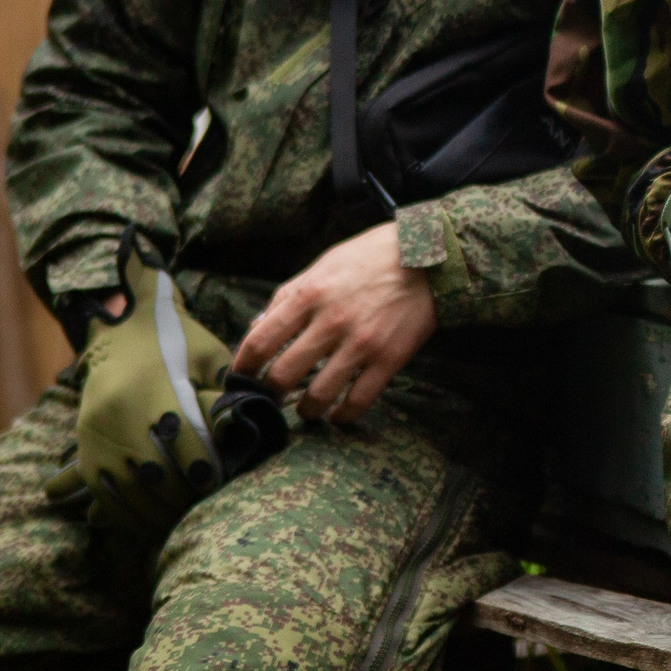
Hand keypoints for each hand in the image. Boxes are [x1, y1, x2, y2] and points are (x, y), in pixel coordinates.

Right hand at [43, 230, 287, 536]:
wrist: (122, 327)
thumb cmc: (178, 340)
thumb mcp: (209, 354)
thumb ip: (226, 389)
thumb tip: (249, 424)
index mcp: (158, 387)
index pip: (183, 439)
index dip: (202, 467)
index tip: (216, 481)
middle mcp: (123, 412)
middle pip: (153, 470)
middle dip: (180, 496)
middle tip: (201, 506)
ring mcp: (99, 431)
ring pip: (125, 486)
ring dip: (153, 510)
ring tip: (177, 517)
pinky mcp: (84, 443)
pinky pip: (100, 489)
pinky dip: (123, 510)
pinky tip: (145, 519)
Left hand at [232, 222, 435, 422]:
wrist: (430, 255)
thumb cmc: (371, 257)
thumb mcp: (323, 265)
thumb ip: (288, 296)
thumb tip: (256, 329)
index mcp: (309, 294)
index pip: (259, 342)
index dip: (242, 367)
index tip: (240, 378)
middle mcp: (331, 321)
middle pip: (282, 375)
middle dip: (269, 393)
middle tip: (270, 397)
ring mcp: (361, 343)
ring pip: (318, 396)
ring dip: (304, 410)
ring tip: (305, 409)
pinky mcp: (389, 358)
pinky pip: (358, 401)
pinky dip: (342, 415)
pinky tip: (337, 415)